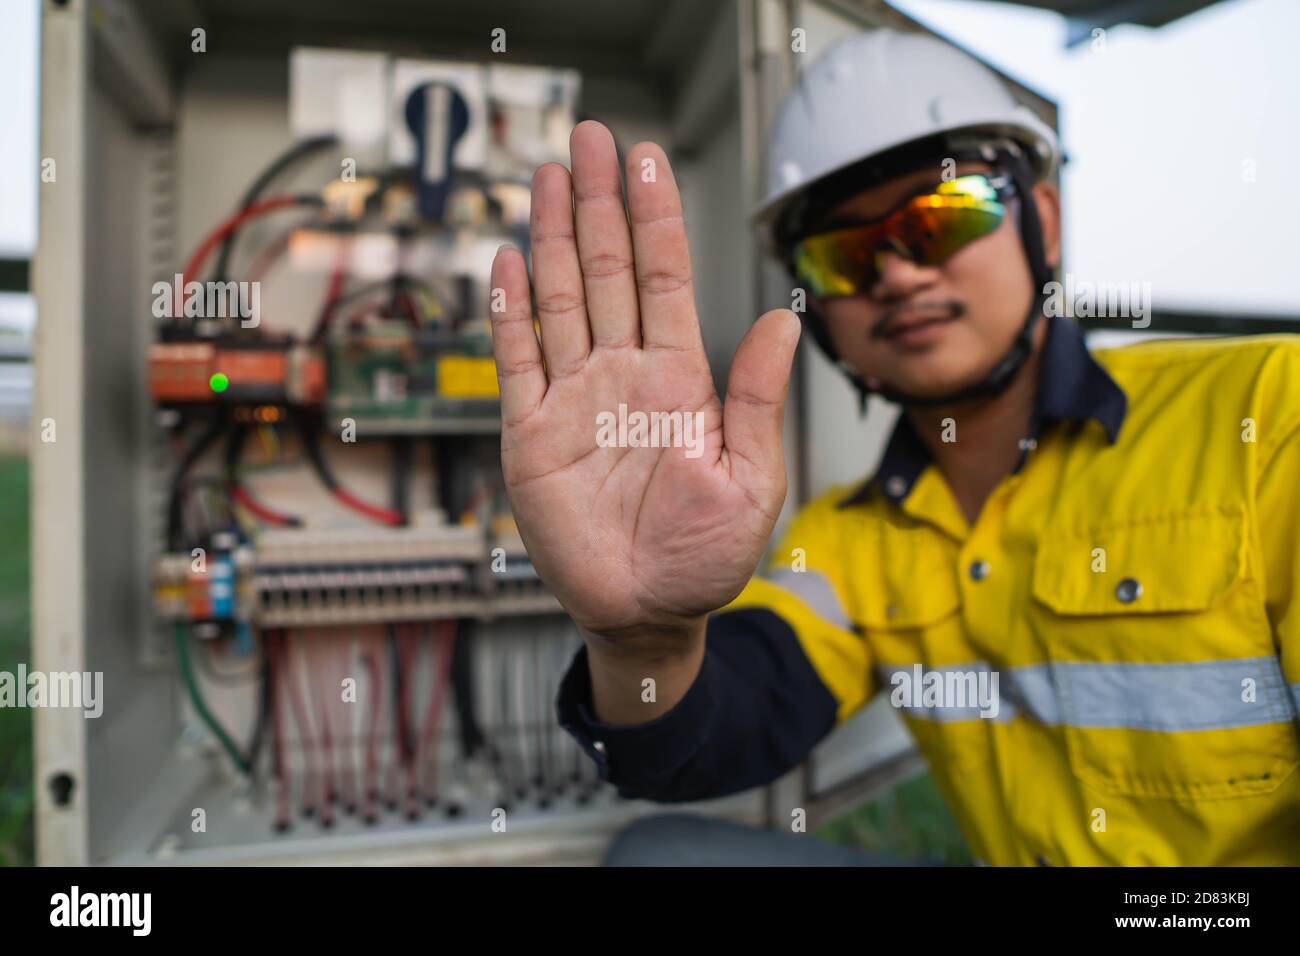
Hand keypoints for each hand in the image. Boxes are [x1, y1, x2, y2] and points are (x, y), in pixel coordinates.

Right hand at [489, 121, 799, 642]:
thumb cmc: (705, 556)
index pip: (664, 280)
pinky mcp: (529, 435)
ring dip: (553, 239)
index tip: (647, 159)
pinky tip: (507, 261)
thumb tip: (779, 321)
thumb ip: (754, 398)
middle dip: (598, 204)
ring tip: (547, 177)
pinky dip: (509, 311)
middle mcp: (622, 376)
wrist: (648, 613)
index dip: (656, 218)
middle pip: (608, 272)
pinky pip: (516, 361)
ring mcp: (573, 400)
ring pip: (560, 300)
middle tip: (588, 139)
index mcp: (678, 381)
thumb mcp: (750, 479)